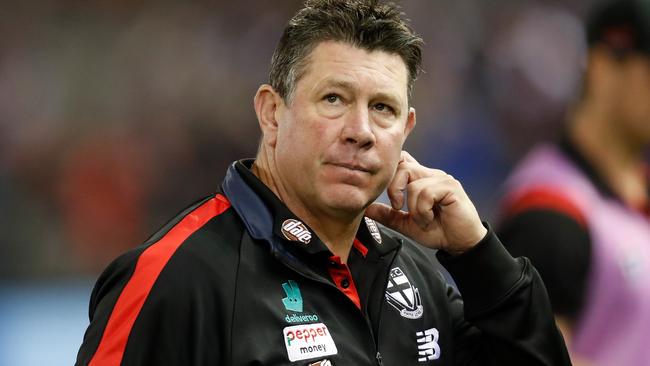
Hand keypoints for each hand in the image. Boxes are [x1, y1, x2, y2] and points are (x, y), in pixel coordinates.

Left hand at [365, 151, 486, 254]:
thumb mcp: (406, 224)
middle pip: (402, 165)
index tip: (387, 193)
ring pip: (413, 183)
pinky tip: (430, 219)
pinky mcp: (451, 187)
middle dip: (394, 187)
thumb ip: (388, 215)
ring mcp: (442, 179)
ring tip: (423, 220)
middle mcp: (431, 174)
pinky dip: (423, 210)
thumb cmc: (438, 231)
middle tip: (397, 207)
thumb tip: (367, 209)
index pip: (402, 160)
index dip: (390, 169)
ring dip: (413, 208)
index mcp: (421, 179)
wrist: (460, 244)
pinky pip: (426, 192)